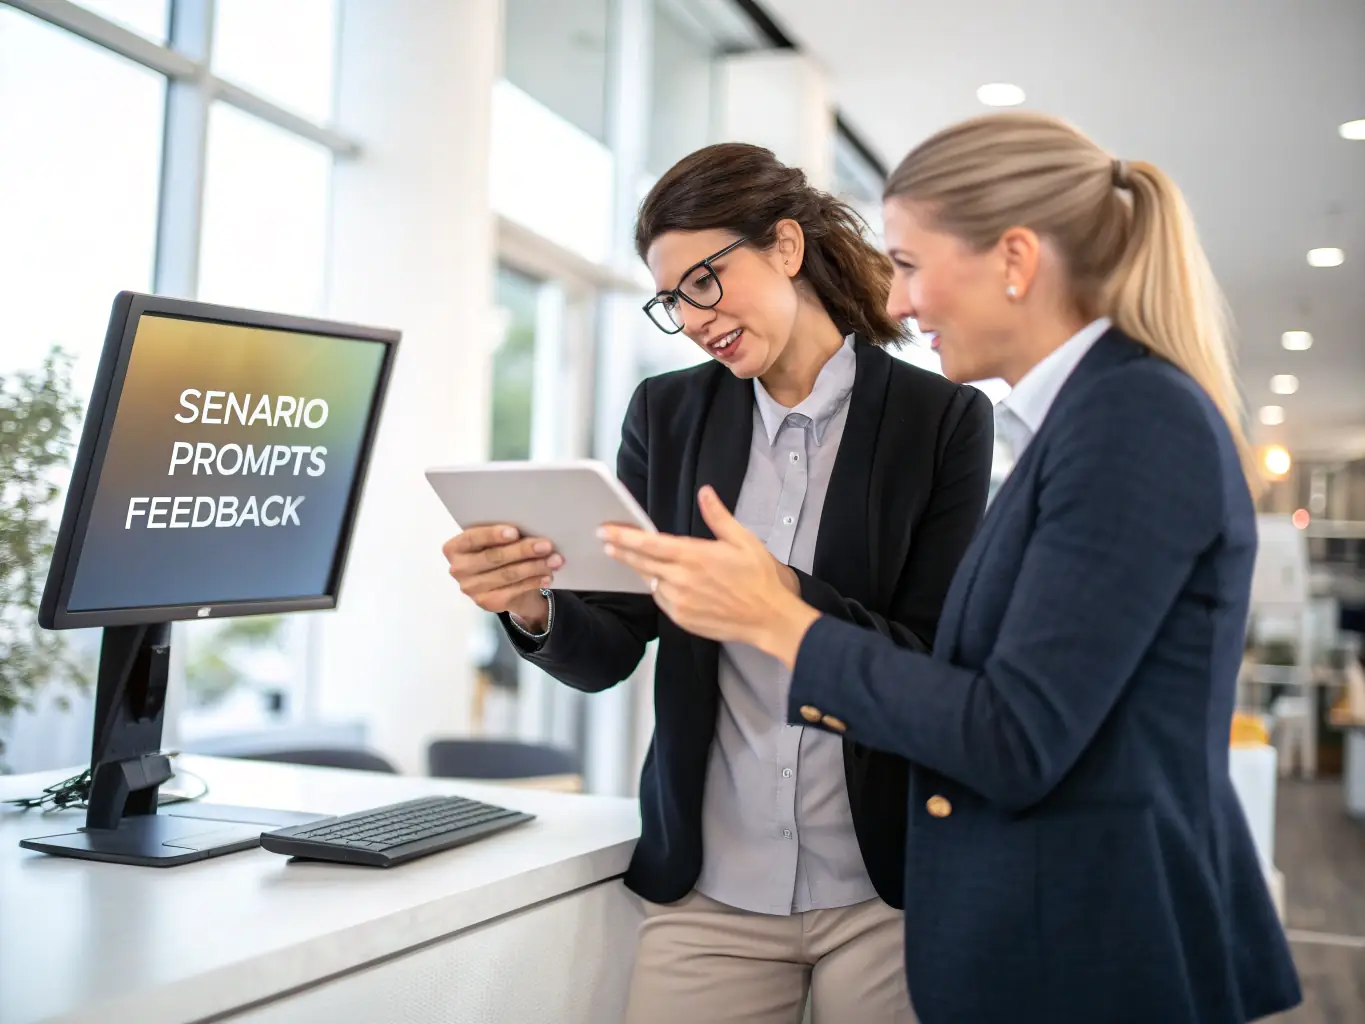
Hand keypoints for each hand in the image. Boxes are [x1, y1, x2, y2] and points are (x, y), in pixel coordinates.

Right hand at [442, 526, 561, 627]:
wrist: (503, 585)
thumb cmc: (499, 553)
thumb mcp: (495, 542)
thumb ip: (505, 536)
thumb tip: (532, 529)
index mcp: (455, 547)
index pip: (472, 538)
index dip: (493, 535)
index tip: (515, 532)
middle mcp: (458, 569)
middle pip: (493, 557)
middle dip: (522, 550)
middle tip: (546, 545)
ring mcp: (470, 588)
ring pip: (507, 574)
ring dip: (534, 567)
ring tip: (554, 560)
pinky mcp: (486, 603)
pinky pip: (513, 590)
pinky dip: (533, 582)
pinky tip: (547, 577)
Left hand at [600, 486, 819, 661]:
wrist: (768, 618)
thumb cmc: (759, 579)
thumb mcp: (744, 540)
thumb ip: (718, 516)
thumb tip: (706, 492)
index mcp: (694, 556)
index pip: (649, 544)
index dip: (624, 536)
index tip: (606, 530)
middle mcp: (682, 580)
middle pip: (641, 563)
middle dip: (620, 551)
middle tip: (604, 541)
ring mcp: (680, 602)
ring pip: (650, 582)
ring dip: (643, 571)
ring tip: (638, 561)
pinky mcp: (682, 619)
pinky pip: (661, 600)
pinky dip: (659, 589)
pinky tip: (665, 583)